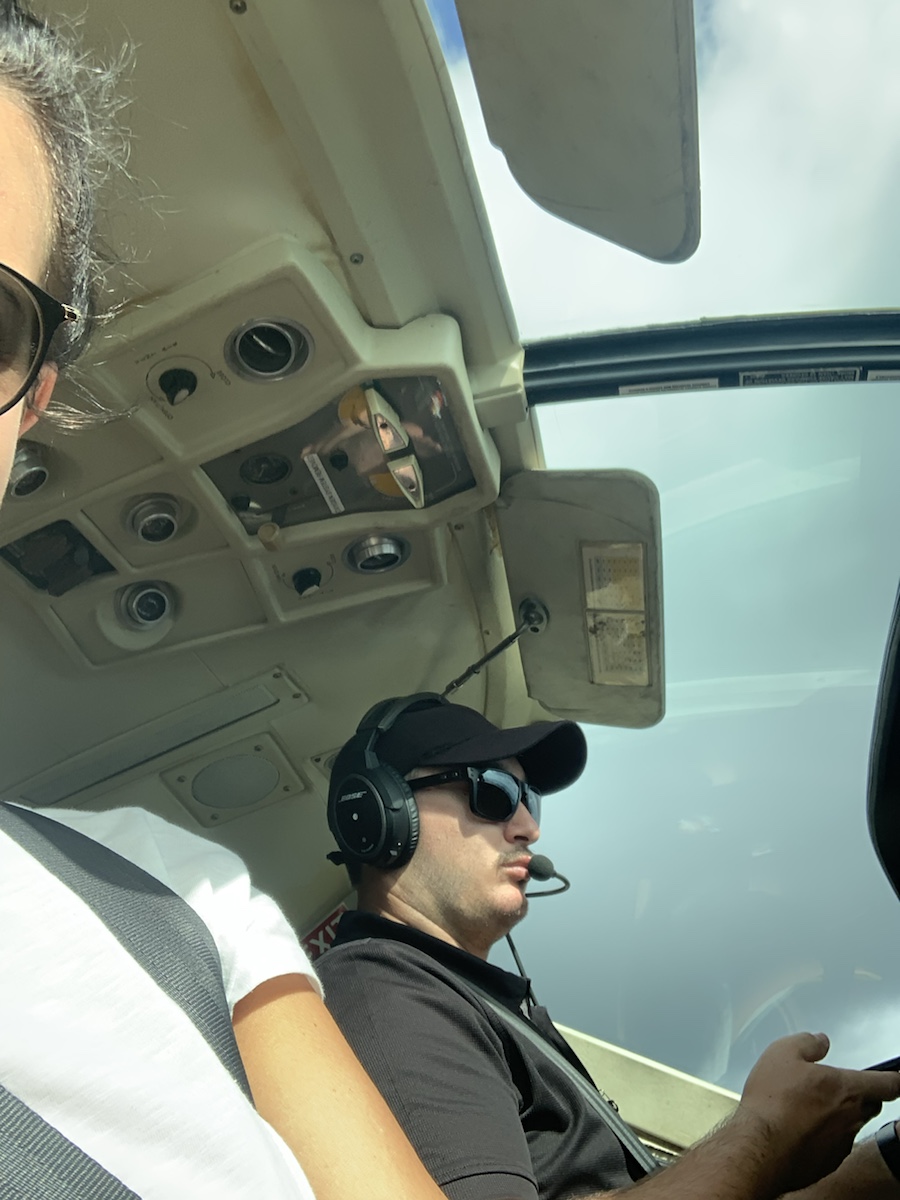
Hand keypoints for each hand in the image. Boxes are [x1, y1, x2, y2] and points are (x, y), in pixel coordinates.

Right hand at [735, 1032, 899, 1192]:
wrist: (760, 1147)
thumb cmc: (771, 1102)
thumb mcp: (782, 1053)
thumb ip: (807, 1043)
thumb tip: (820, 1041)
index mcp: (846, 1088)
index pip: (887, 1084)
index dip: (893, 1079)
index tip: (895, 1078)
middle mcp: (851, 1118)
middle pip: (871, 1105)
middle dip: (862, 1096)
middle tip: (837, 1088)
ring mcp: (841, 1144)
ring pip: (851, 1126)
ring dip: (839, 1117)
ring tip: (810, 1110)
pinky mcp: (828, 1164)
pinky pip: (835, 1146)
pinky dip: (824, 1137)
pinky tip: (801, 1131)